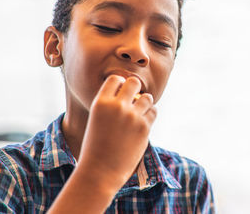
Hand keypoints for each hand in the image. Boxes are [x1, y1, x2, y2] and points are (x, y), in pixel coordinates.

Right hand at [76, 74, 156, 191]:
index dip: (120, 84)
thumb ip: (110, 104)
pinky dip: (150, 115)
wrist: (100, 171)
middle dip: (135, 89)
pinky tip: (142, 123)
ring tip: (138, 113)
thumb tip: (129, 89)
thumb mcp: (96, 119)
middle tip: (133, 100)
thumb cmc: (96, 146)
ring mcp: (132, 116)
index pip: (115, 79)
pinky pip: (153, 111)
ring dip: (145, 103)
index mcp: (100, 103)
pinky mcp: (144, 127)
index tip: (121, 94)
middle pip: (134, 82)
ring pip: (147, 97)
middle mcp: (116, 106)